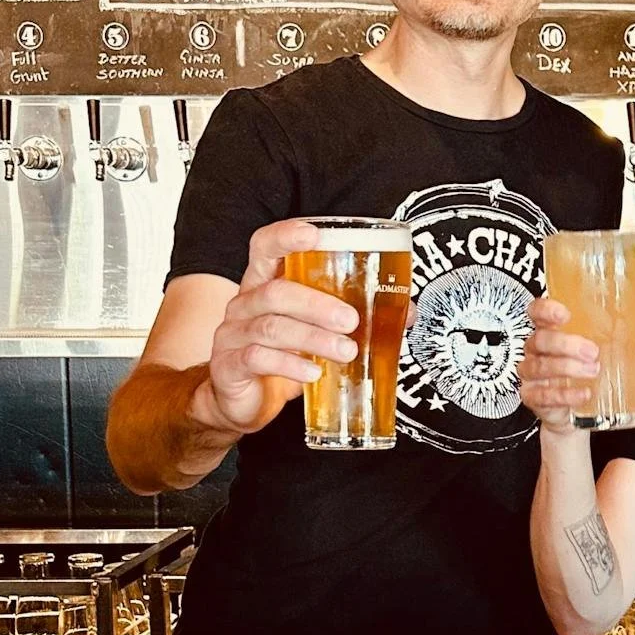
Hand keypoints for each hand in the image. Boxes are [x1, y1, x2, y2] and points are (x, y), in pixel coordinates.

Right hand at [201, 219, 360, 435]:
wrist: (242, 401)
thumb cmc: (282, 355)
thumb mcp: (316, 331)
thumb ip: (354, 316)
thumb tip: (405, 312)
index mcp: (265, 283)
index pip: (265, 246)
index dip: (285, 236)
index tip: (313, 233)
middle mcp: (245, 303)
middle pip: (275, 291)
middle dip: (317, 303)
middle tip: (351, 320)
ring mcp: (232, 334)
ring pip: (271, 327)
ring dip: (313, 338)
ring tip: (345, 351)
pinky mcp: (228, 365)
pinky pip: (257, 359)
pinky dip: (289, 365)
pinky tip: (312, 374)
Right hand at [517, 298, 599, 433]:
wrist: (578, 412)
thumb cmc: (587, 372)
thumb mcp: (608, 351)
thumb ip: (626, 336)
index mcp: (551, 330)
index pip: (537, 312)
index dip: (545, 309)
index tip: (565, 314)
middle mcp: (537, 350)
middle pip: (540, 339)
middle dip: (566, 344)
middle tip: (593, 351)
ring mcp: (531, 374)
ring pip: (540, 366)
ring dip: (568, 368)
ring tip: (593, 371)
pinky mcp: (533, 397)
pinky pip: (543, 395)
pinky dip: (565, 395)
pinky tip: (584, 394)